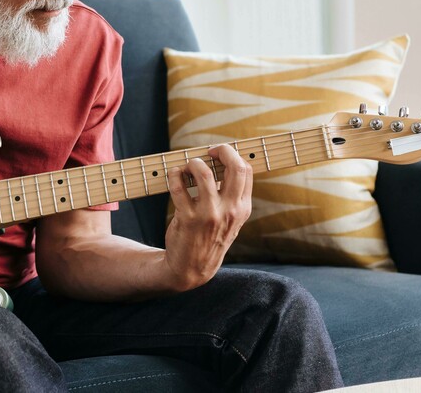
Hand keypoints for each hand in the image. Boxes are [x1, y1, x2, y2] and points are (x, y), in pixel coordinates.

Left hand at [163, 144, 252, 290]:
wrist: (192, 268)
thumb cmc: (210, 237)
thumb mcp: (231, 219)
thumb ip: (232, 195)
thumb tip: (222, 161)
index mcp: (243, 208)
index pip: (246, 170)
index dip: (232, 155)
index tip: (218, 154)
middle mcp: (230, 210)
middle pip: (234, 167)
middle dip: (221, 150)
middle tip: (207, 151)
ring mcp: (209, 214)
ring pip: (203, 172)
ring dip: (192, 162)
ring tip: (187, 167)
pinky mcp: (187, 218)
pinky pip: (178, 186)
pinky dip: (174, 175)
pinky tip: (174, 176)